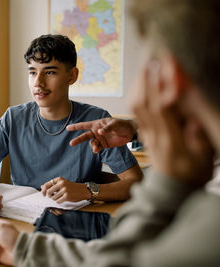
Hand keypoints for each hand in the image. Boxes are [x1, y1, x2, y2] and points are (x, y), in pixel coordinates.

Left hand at [41, 177, 88, 203]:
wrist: (83, 190)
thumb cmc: (72, 187)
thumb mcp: (62, 183)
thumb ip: (52, 184)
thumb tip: (42, 187)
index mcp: (59, 179)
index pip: (47, 184)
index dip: (43, 190)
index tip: (43, 194)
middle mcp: (61, 183)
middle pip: (49, 192)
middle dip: (49, 196)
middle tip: (51, 197)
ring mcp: (64, 190)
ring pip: (53, 198)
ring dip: (55, 199)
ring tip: (59, 198)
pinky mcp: (67, 196)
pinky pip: (58, 201)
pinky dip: (58, 202)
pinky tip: (62, 200)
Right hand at [67, 118, 136, 152]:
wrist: (130, 132)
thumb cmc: (122, 124)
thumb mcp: (116, 124)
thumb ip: (107, 128)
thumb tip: (99, 132)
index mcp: (97, 124)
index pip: (84, 125)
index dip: (76, 126)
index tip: (68, 128)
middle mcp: (96, 132)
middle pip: (85, 136)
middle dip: (78, 139)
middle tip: (71, 143)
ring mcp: (100, 139)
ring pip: (92, 144)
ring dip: (93, 146)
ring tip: (96, 148)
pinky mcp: (104, 145)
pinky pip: (97, 148)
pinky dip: (96, 150)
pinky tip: (97, 150)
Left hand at [132, 60, 214, 185]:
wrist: (171, 191)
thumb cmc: (192, 175)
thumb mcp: (203, 159)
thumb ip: (198, 138)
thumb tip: (193, 119)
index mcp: (170, 139)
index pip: (161, 108)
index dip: (160, 86)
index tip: (162, 66)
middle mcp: (154, 135)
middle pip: (142, 104)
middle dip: (145, 80)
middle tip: (150, 59)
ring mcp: (146, 135)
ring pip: (135, 108)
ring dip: (139, 86)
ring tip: (145, 67)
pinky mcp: (144, 135)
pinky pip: (135, 114)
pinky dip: (138, 96)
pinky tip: (142, 85)